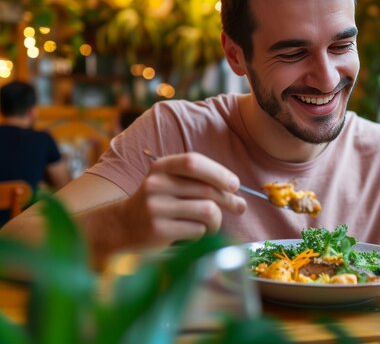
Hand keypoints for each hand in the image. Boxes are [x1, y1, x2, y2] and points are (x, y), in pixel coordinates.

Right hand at [122, 152, 246, 246]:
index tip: (235, 184)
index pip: (193, 162)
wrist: (121, 227)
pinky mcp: (158, 231)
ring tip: (212, 224)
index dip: (218, 172)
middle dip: (229, 200)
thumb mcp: (169, 183)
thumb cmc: (157, 204)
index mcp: (160, 167)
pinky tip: (195, 234)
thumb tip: (235, 191)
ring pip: (207, 211)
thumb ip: (197, 181)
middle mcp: (155, 184)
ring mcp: (155, 208)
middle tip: (240, 207)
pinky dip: (204, 233)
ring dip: (217, 220)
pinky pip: (198, 230)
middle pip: (206, 189)